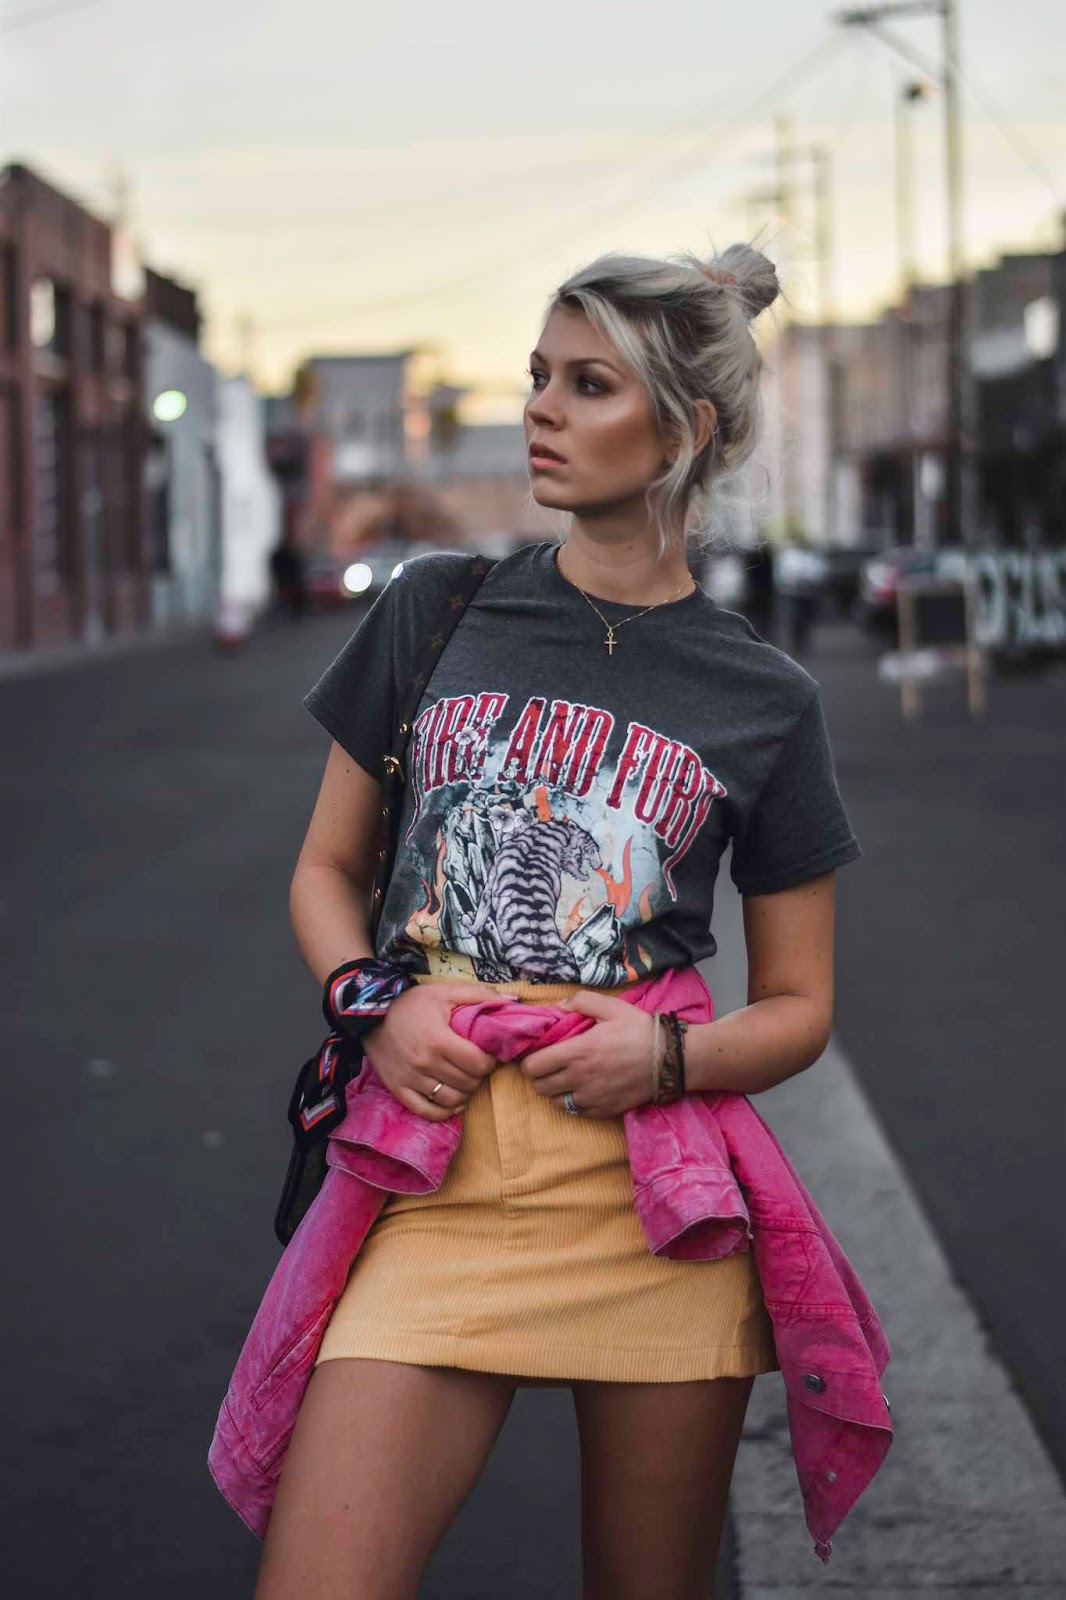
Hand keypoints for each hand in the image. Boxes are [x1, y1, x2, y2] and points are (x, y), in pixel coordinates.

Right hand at [362, 981, 503, 1120]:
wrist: (369, 1013)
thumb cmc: (410, 1002)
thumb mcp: (445, 991)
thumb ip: (480, 995)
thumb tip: (513, 1001)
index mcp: (438, 1040)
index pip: (478, 1064)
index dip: (490, 1061)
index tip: (488, 1054)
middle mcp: (424, 1064)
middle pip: (467, 1083)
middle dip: (479, 1075)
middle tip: (477, 1065)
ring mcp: (410, 1080)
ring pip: (451, 1100)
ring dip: (465, 1093)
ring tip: (466, 1080)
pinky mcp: (398, 1089)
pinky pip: (427, 1112)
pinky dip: (445, 1111)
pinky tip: (453, 1101)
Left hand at [518, 991, 655, 1117]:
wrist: (670, 1060)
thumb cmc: (640, 1030)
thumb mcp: (612, 1007)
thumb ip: (581, 1002)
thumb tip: (557, 1006)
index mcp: (579, 1051)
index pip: (534, 1066)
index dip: (530, 1060)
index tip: (538, 1054)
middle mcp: (581, 1078)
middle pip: (540, 1087)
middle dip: (539, 1076)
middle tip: (550, 1066)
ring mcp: (593, 1098)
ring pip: (556, 1103)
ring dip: (556, 1091)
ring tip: (566, 1078)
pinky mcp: (604, 1110)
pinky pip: (577, 1112)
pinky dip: (574, 1102)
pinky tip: (584, 1088)